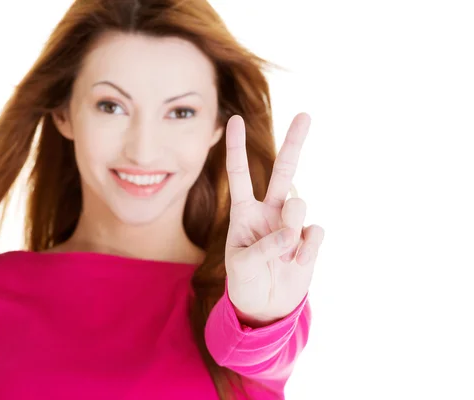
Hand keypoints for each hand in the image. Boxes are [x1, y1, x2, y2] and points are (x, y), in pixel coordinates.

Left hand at [224, 113, 324, 326]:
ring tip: (284, 252)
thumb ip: (263, 247)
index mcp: (244, 211)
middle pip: (284, 171)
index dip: (236, 147)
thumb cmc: (245, 281)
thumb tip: (291, 232)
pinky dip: (307, 249)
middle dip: (294, 143)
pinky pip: (315, 232)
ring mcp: (291, 223)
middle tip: (305, 114)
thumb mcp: (242, 266)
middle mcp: (270, 211)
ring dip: (291, 226)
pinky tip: (297, 263)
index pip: (239, 174)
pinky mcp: (309, 239)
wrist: (266, 306)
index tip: (234, 119)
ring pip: (299, 204)